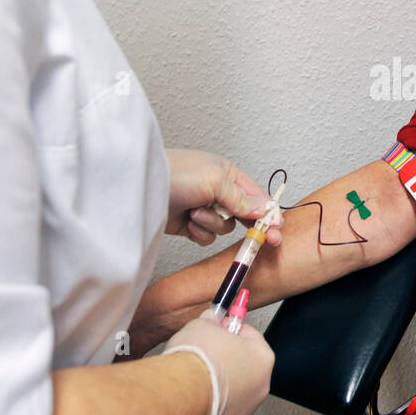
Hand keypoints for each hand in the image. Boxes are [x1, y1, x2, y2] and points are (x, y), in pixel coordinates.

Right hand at [164, 314, 273, 414]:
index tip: (222, 327)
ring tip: (194, 377)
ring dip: (217, 385)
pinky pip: (219, 413)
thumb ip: (211, 322)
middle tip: (205, 352)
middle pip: (244, 367)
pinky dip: (208, 406)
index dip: (232, 330)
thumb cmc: (196, 362)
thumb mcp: (202, 324)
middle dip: (225, 358)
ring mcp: (244, 412)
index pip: (251, 336)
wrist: (181, 395)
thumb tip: (210, 320)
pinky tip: (192, 397)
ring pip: (232, 393)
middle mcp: (260, 387)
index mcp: (262, 358)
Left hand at [165, 149, 282, 247]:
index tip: (277, 229)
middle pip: (244, 214)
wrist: (138, 188)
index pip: (256, 196)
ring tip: (194, 213)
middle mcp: (217, 191)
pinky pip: (206, 237)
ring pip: (224, 227)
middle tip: (264, 240)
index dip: (268, 213)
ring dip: (212, 224)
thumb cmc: (174, 174)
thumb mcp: (215, 181)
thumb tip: (264, 208)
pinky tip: (187, 224)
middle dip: (249, 225)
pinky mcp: (188, 225)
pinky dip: (199, 233)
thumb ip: (242, 198)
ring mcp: (202, 208)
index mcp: (227, 174)